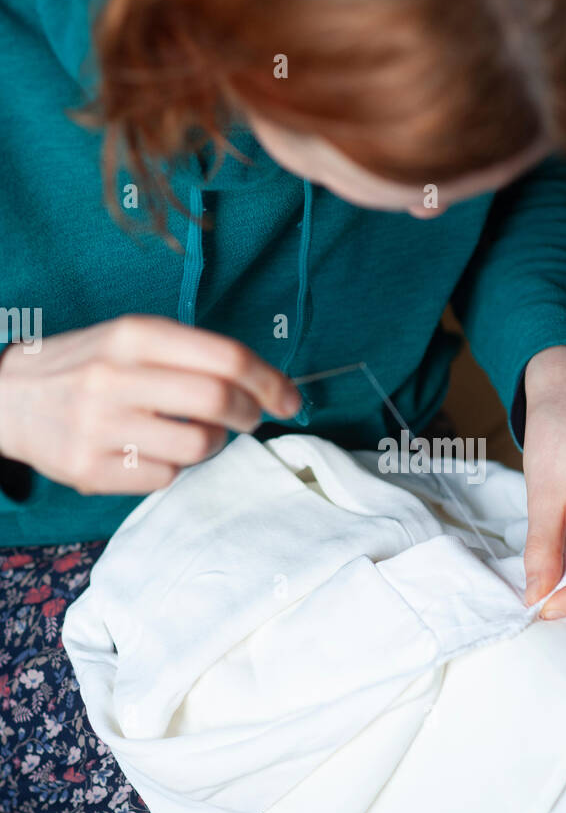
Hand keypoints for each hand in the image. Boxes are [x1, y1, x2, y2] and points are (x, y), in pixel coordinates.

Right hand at [0, 315, 299, 495]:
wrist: (7, 398)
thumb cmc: (86, 367)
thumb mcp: (130, 340)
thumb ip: (191, 355)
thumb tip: (265, 385)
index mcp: (134, 335)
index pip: (225, 356)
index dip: (270, 380)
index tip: (290, 398)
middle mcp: (116, 376)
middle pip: (220, 401)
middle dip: (252, 414)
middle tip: (252, 419)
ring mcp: (100, 425)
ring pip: (199, 446)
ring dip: (213, 444)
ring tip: (195, 434)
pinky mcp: (90, 469)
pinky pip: (165, 477)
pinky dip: (173, 468)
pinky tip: (153, 451)